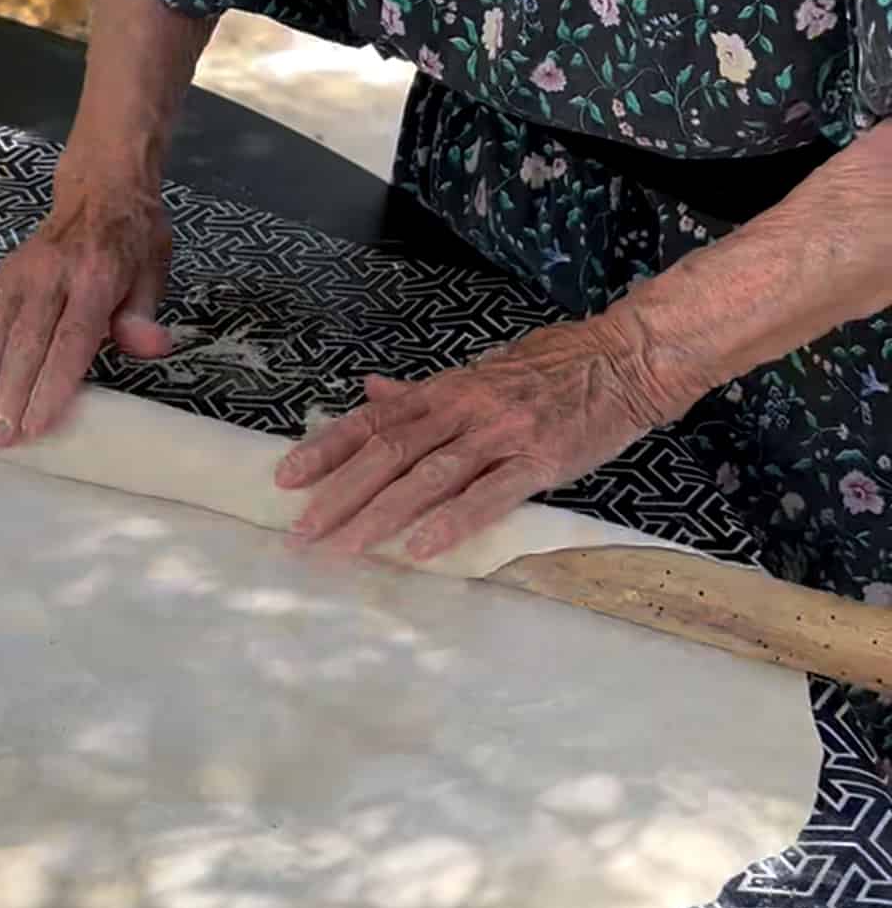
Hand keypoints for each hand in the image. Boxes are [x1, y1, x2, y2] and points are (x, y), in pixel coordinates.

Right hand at [0, 161, 171, 446]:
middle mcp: (51, 277)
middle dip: (11, 393)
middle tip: (0, 438)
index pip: (71, 339)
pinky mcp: (0, 274)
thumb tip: (152, 348)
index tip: (37, 424)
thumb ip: (143, 314)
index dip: (53, 384)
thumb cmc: (133, 238)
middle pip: (27, 342)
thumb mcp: (154, 270)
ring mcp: (20, 275)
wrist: (102, 186)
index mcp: (95, 278)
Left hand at [274, 313, 693, 561]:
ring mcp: (501, 433)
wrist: (622, 360)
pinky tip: (422, 547)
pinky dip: (452, 520)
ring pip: (428, 475)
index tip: (286, 479)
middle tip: (301, 533)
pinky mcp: (540, 460)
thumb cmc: (550, 369)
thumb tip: (367, 392)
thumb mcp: (478, 372)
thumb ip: (421, 392)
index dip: (326, 449)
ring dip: (380, 513)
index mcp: (445, 389)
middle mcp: (464, 407)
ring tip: (343, 547)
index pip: (373, 421)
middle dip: (339, 494)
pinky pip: (490, 494)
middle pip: (388, 452)